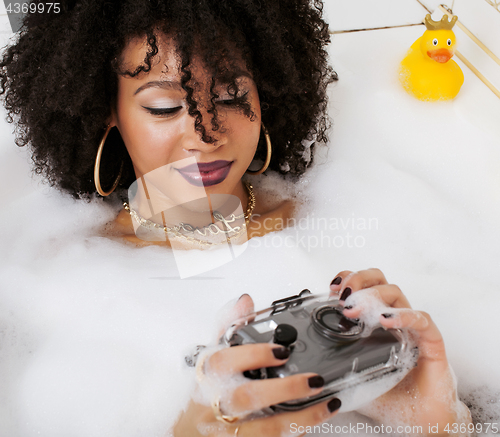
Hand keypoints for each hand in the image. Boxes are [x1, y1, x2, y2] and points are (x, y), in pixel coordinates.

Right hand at [173, 294, 340, 436]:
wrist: (187, 434)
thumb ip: (228, 329)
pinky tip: (313, 422)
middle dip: (284, 389)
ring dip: (300, 417)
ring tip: (327, 403)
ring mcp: (226, 429)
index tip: (282, 351)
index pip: (223, 361)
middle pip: (245, 397)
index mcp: (207, 375)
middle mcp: (214, 403)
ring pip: (264, 428)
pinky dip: (295, 433)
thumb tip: (244, 301)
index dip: (253, 354)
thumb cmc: (202, 393)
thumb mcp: (211, 357)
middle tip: (314, 380)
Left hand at [329, 269, 471, 435]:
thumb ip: (335, 372)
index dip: (348, 279)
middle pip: (378, 280)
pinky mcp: (431, 342)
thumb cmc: (392, 397)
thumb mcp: (354, 381)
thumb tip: (312, 372)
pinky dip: (402, 315)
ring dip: (372, 296)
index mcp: (375, 323)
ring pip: (395, 293)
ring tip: (354, 312)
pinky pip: (421, 319)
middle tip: (343, 295)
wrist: (423, 421)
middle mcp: (394, 319)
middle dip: (357, 280)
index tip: (332, 288)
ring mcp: (412, 328)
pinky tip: (386, 320)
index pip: (363, 287)